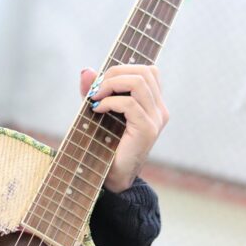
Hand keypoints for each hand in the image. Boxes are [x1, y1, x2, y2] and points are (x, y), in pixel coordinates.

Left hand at [79, 65, 168, 192]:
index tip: (100, 82)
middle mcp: (159, 109)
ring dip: (111, 84)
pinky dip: (109, 101)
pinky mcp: (147, 130)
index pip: (148, 71)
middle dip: (114, 73)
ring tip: (95, 97)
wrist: (112, 176)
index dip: (123, 69)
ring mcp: (156, 119)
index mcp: (153, 103)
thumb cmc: (105, 143)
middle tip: (95, 89)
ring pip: (139, 82)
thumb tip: (86, 70)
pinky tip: (98, 110)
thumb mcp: (99, 111)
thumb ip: (95, 90)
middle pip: (144, 71)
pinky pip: (129, 104)